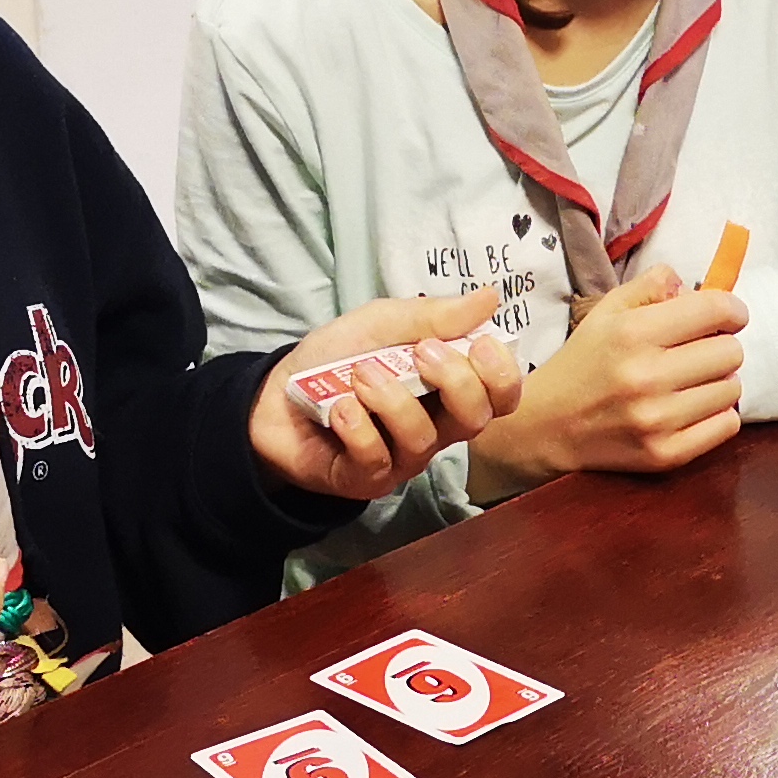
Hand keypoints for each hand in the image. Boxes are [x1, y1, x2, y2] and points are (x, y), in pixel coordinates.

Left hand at [248, 290, 524, 502]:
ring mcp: (402, 457)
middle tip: (421, 353)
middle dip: (456, 382)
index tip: (480, 346)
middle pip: (476, 420)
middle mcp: (435, 427)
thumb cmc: (337, 358)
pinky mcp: (365, 479)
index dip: (503, 376)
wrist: (274, 394)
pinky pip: (377, 460)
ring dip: (393, 400)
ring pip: (424, 439)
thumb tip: (492, 297)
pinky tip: (340, 409)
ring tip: (360, 375)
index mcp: (448, 389)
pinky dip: (359, 428)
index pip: (501, 396)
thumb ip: (433, 316)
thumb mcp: (382, 323)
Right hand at [463, 264, 742, 494]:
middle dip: (721, 346)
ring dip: (718, 382)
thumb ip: (652, 286)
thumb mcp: (607, 311)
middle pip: (731, 352)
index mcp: (632, 333)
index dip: (732, 310)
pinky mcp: (665, 454)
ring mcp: (657, 420)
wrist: (546, 426)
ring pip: (731, 389)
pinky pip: (727, 426)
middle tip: (700, 352)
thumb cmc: (583, 363)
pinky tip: (692, 408)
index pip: (715, 311)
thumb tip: (696, 286)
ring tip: (691, 382)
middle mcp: (646, 376)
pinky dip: (717, 415)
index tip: (729, 316)